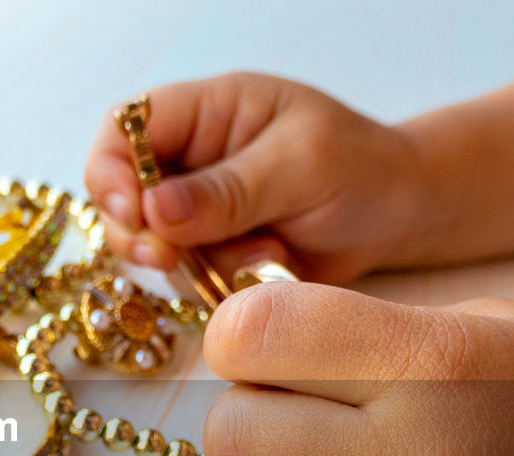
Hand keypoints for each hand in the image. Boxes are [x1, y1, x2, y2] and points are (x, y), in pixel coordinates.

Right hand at [85, 72, 429, 283]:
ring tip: (258, 256)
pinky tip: (266, 269)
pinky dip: (217, 284)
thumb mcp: (301, 164)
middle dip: (137, 233)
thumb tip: (155, 210)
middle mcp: (191, 160)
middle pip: (120, 195)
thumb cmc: (362, 167)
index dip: (111, 170)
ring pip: (151, 246)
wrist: (402, 216)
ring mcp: (198, 211)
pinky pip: (186, 279)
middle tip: (169, 258)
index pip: (125, 129)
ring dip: (192, 264)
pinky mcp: (212, 255)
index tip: (130, 212)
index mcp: (206, 112)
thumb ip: (229, 189)